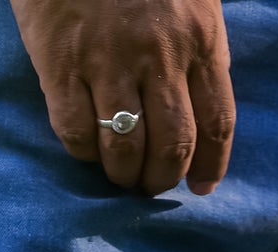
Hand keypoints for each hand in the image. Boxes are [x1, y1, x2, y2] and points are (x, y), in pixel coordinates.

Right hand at [9, 0, 235, 195]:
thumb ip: (199, 44)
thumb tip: (203, 105)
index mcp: (200, 38)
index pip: (217, 123)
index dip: (210, 166)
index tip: (200, 188)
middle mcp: (160, 56)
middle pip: (172, 146)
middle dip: (162, 178)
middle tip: (150, 184)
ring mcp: (108, 61)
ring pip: (124, 149)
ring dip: (123, 174)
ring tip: (119, 174)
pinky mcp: (61, 64)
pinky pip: (75, 133)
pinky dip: (84, 153)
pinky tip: (87, 147)